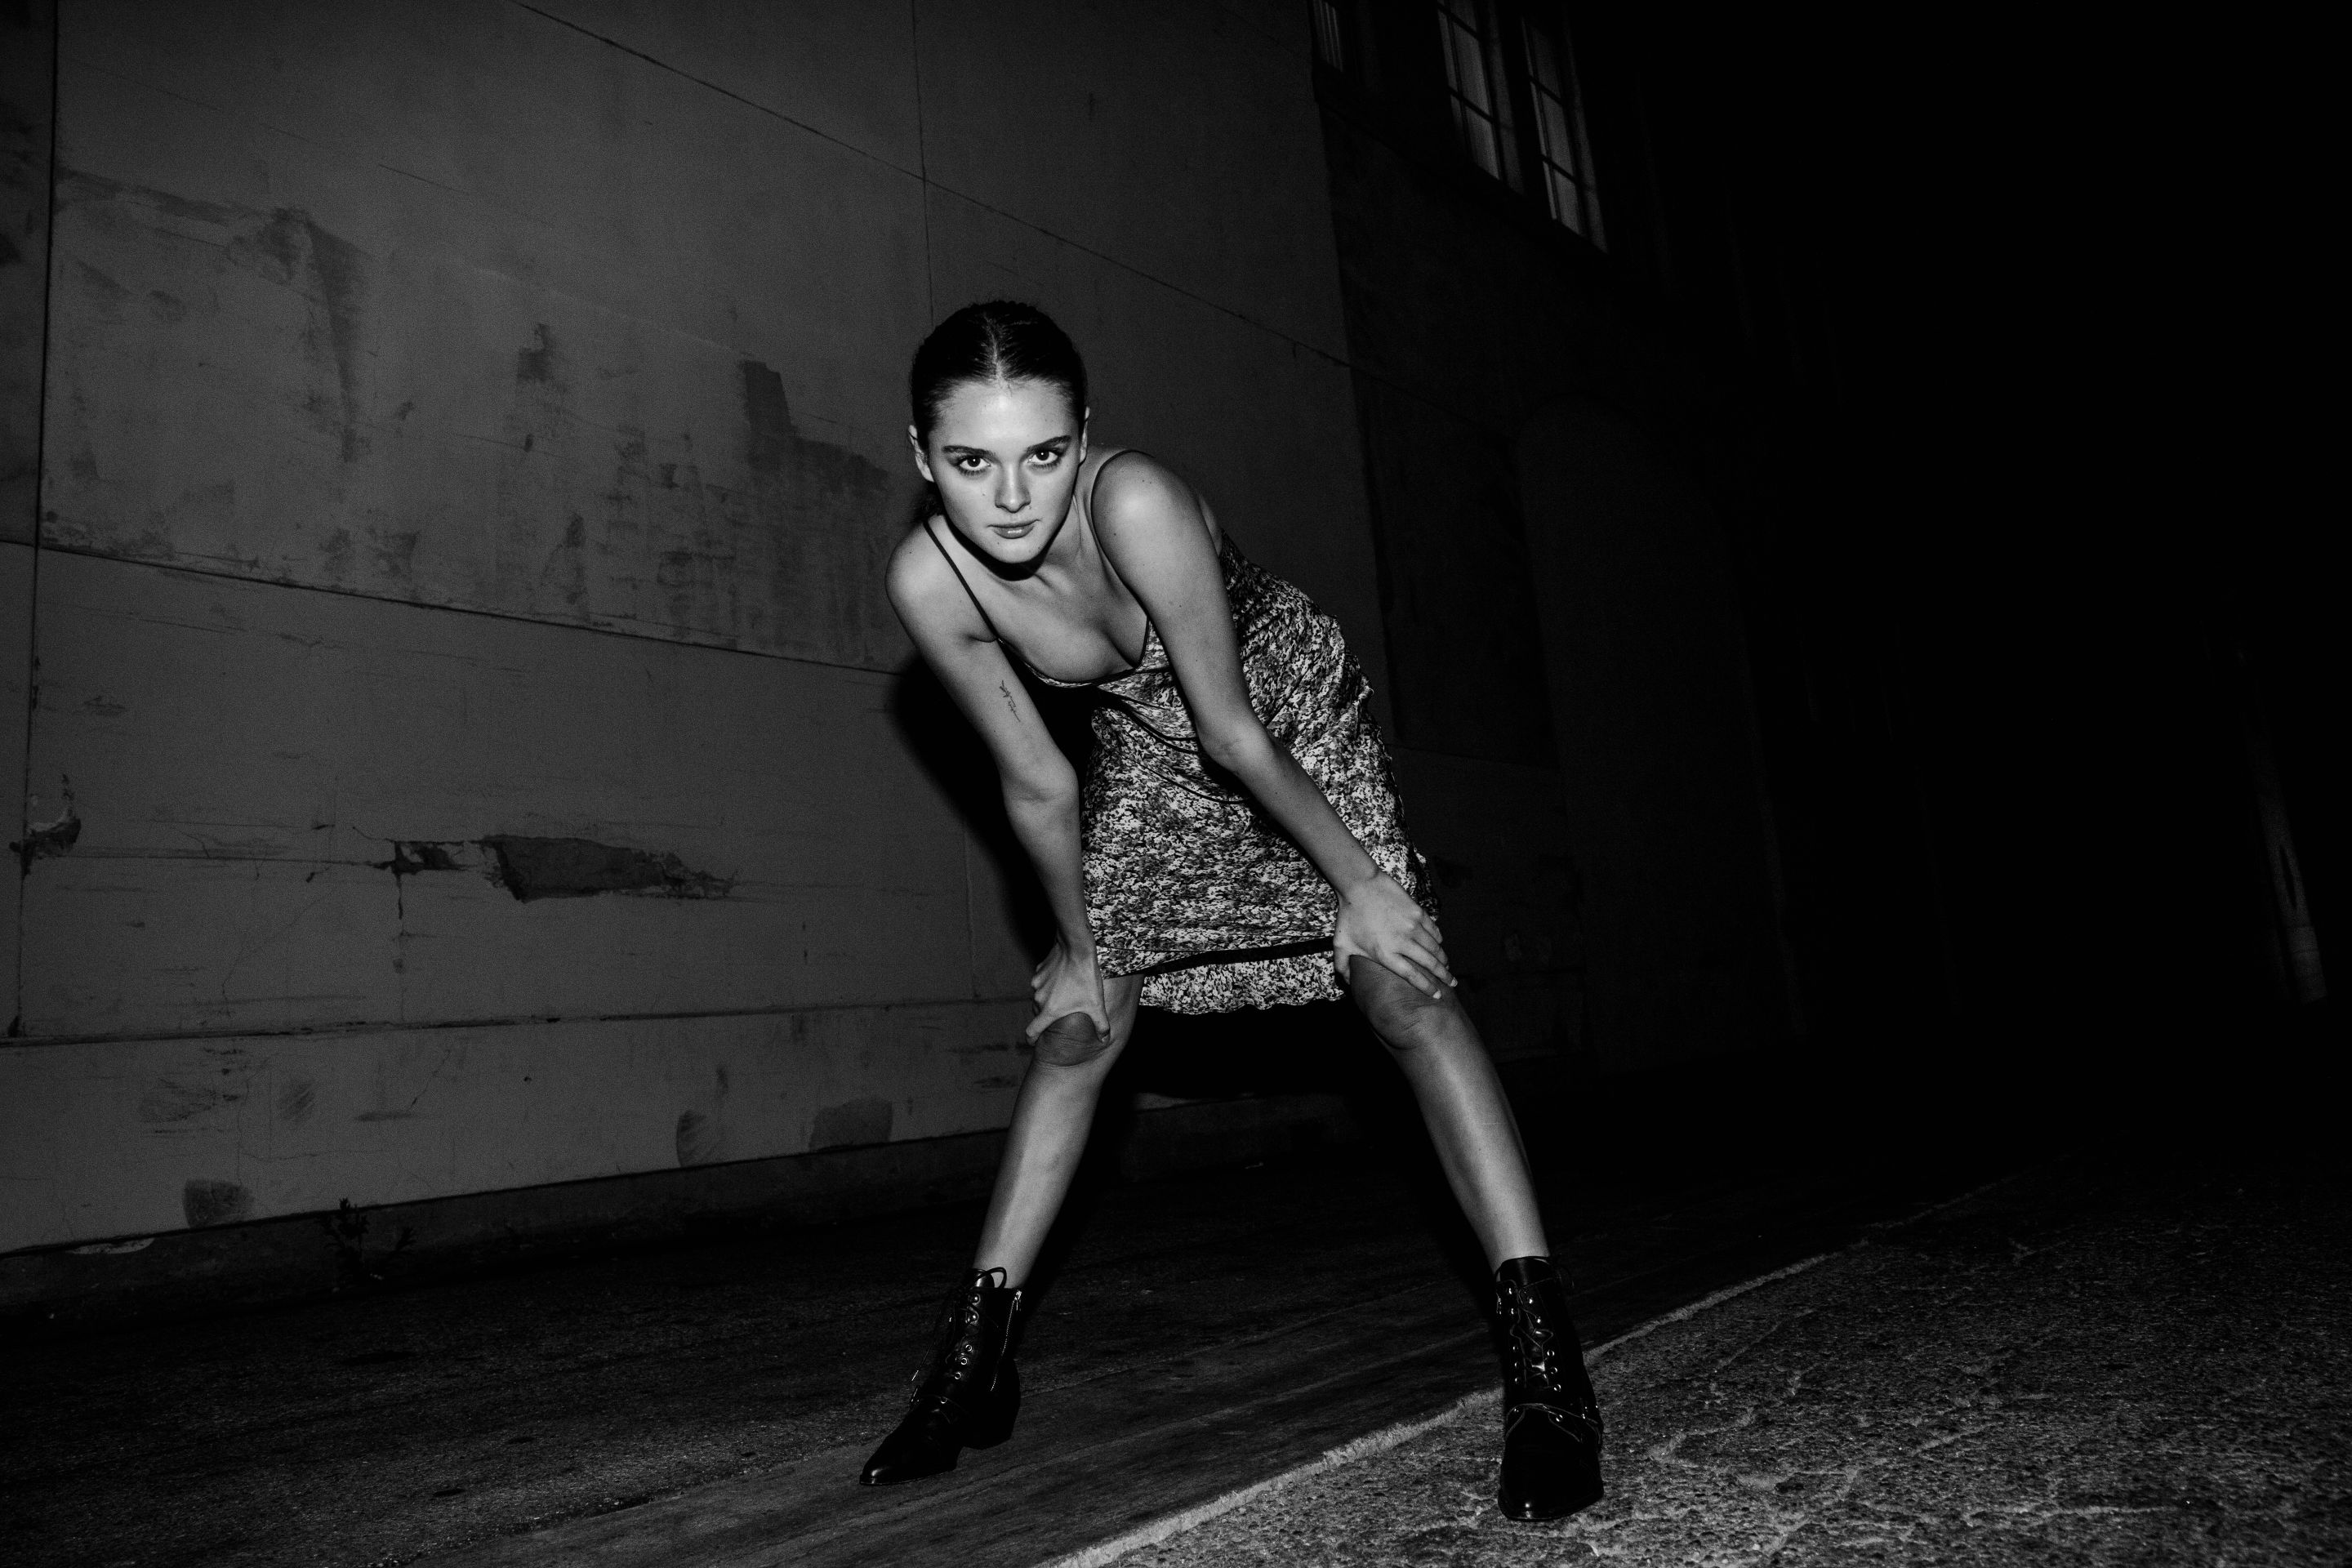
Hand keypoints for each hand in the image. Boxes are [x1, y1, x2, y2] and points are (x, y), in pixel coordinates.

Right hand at [1029, 936, 1113, 1044]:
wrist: (1076, 948)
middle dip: (1047, 1016)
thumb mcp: (1096, 1004)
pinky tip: (1063, 978)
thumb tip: (1104, 1039)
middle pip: (1038, 1013)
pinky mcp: (1039, 971)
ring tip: (1066, 994)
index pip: (1032, 1031)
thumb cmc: (1086, 978)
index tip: (1033, 1042)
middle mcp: (1039, 999)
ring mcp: (1037, 984)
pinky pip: (1042, 982)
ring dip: (1049, 999)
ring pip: (1040, 997)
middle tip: (1062, 1013)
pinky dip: (1049, 984)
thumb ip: (1100, 1025)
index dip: (1032, 1038)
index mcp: (1050, 1011)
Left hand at [1333, 870, 1452, 997]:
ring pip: (1435, 948)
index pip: (1412, 976)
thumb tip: (1346, 981)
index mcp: (1386, 954)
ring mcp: (1413, 927)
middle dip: (1444, 976)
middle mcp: (1403, 943)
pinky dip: (1438, 940)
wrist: (1360, 885)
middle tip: (1453, 983)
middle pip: (1430, 964)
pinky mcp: (1418, 913)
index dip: (1428, 987)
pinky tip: (1439, 945)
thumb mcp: (1341, 943)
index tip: (1437, 995)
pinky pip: (1434, 931)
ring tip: (1448, 967)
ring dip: (1443, 959)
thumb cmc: (1349, 915)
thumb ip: (1343, 965)